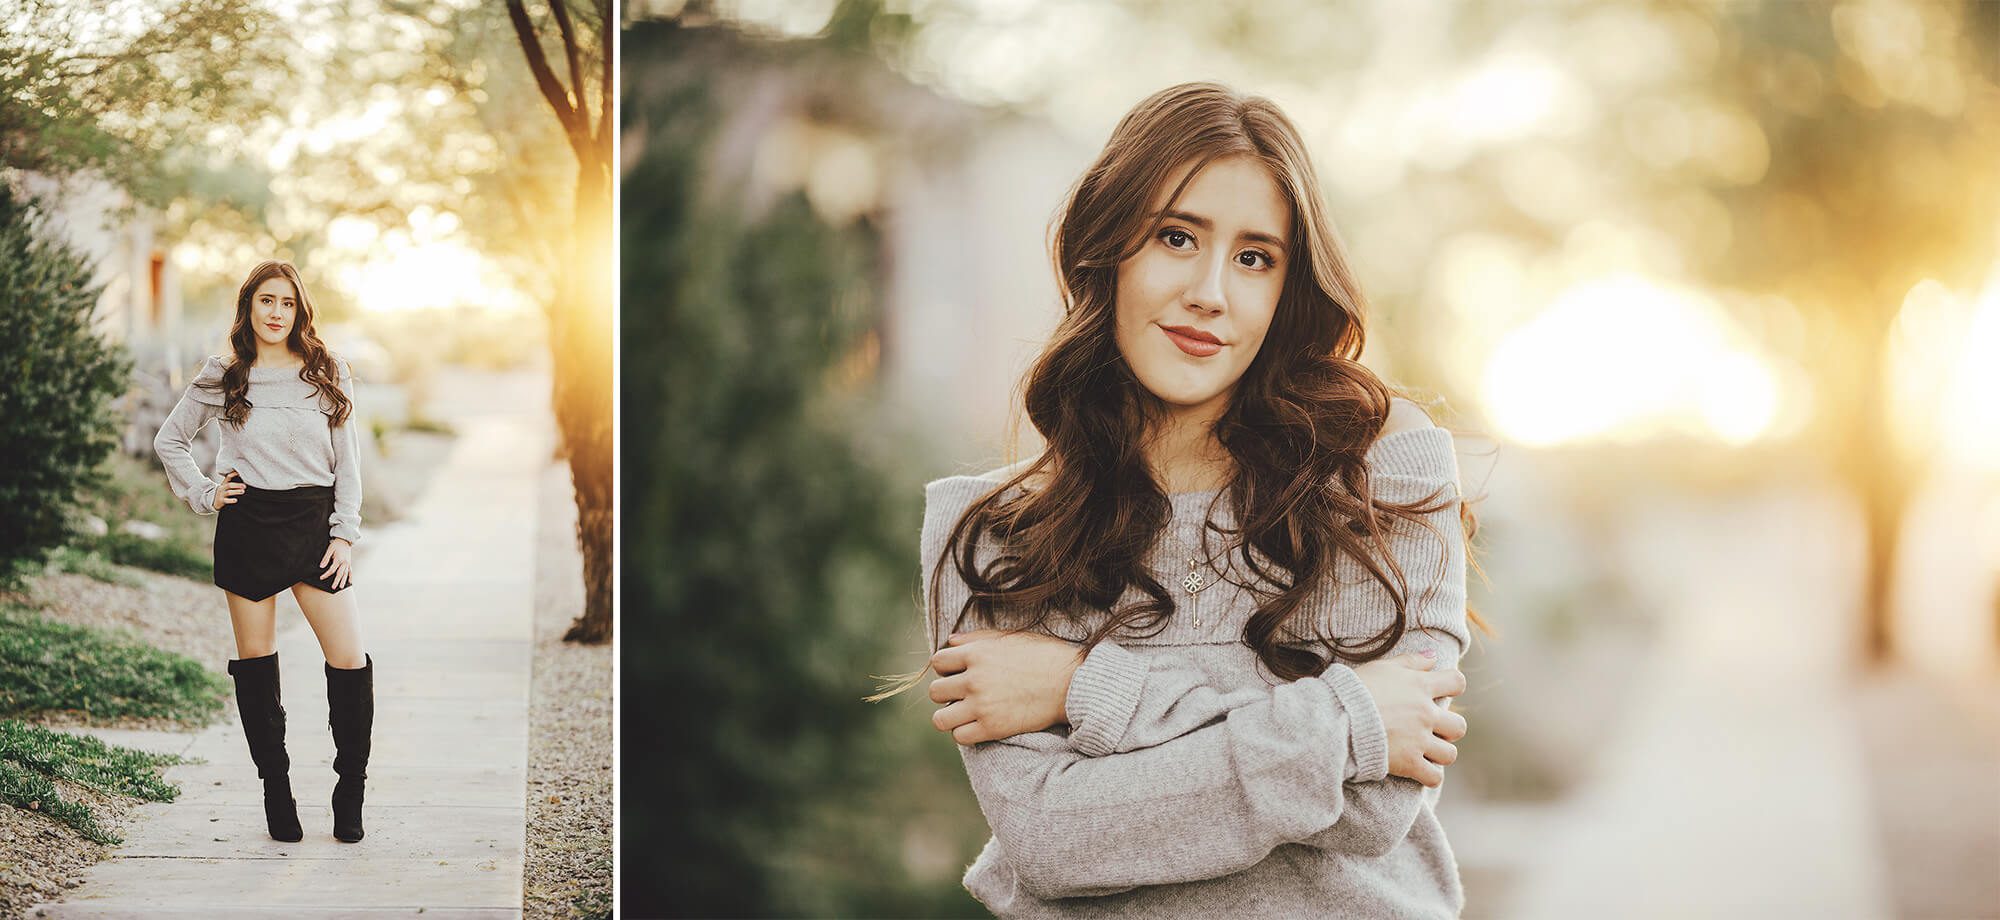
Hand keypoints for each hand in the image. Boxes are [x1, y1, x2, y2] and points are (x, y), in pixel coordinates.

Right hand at [210, 470, 244, 509]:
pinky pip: (226, 500)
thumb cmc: (222, 494)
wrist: (214, 502)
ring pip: (229, 492)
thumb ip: (233, 485)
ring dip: (236, 491)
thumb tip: (244, 484)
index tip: (238, 473)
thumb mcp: (225, 488)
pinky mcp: (221, 501)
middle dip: (237, 485)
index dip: (233, 475)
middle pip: (229, 485)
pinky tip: (235, 500)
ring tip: (242, 491)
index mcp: (223, 484)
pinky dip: (231, 500)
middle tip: (244, 486)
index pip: (228, 478)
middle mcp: (222, 488)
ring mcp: (221, 495)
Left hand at [318, 538, 353, 589]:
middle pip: (340, 574)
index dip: (326, 574)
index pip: (332, 569)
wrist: (345, 540)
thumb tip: (321, 566)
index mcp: (339, 559)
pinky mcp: (349, 563)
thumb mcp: (329, 550)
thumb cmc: (336, 545)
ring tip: (341, 587)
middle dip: (336, 581)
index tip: (321, 577)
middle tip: (333, 587)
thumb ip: (325, 558)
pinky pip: (350, 571)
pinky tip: (350, 582)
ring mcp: (348, 563)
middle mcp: (344, 563)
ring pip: (346, 574)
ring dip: (343, 581)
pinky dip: (350, 577)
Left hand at [927, 628, 1086, 744]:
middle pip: (935, 692)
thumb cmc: (1044, 655)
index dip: (946, 668)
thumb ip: (978, 638)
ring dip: (951, 717)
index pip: (938, 662)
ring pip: (941, 719)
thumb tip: (950, 640)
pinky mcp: (993, 728)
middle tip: (964, 695)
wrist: (1071, 682)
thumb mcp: (1010, 637)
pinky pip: (960, 737)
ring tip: (966, 714)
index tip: (959, 674)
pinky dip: (966, 733)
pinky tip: (979, 726)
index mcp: (977, 653)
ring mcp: (982, 705)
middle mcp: (974, 679)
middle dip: (947, 693)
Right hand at [1352, 651, 1467, 787]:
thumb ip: (1410, 661)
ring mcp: (1419, 740)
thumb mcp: (1381, 667)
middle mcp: (1426, 714)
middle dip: (1448, 729)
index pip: (1456, 683)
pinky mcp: (1409, 763)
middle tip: (1431, 729)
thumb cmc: (1355, 690)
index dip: (1453, 687)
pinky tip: (1419, 771)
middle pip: (1459, 725)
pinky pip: (1434, 777)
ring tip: (1425, 752)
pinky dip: (1429, 776)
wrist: (1337, 717)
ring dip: (1440, 754)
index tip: (1443, 692)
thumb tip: (1433, 656)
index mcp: (1421, 686)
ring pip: (1450, 754)